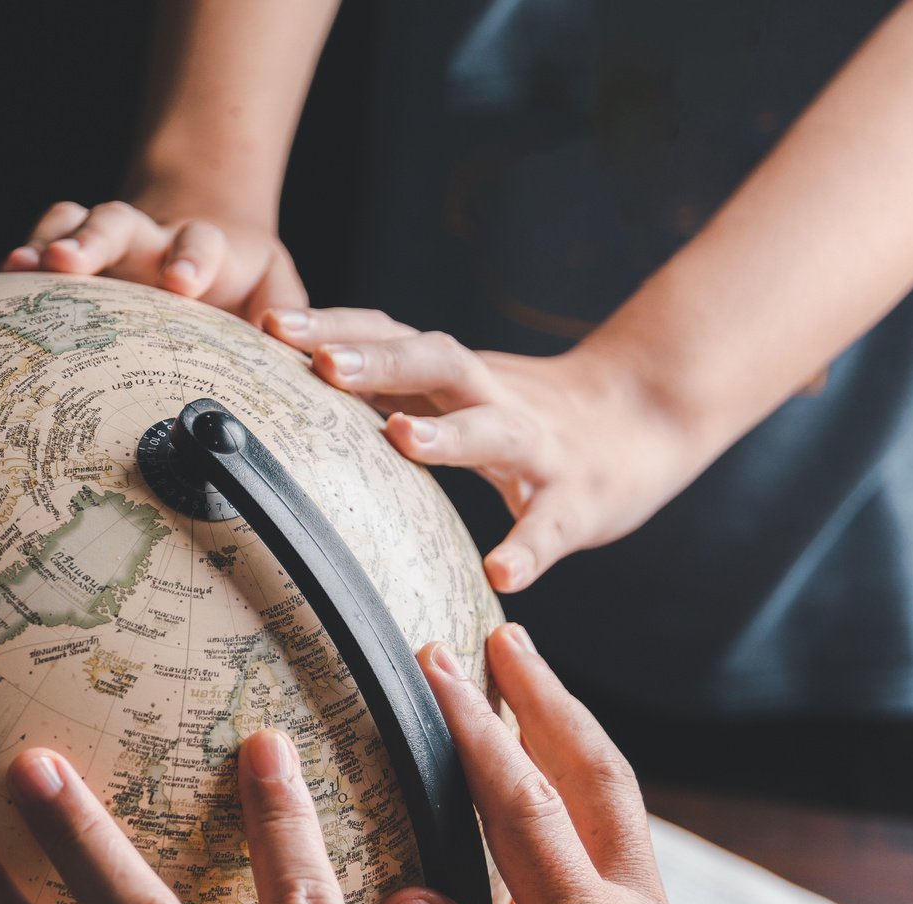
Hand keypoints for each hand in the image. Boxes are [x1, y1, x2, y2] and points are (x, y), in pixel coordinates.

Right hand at [3, 199, 305, 321]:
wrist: (202, 250)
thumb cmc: (242, 291)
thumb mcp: (277, 301)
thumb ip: (289, 324)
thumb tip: (304, 360)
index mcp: (204, 250)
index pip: (198, 245)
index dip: (190, 259)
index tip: (183, 282)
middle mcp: (149, 238)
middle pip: (119, 223)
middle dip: (95, 241)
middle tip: (70, 263)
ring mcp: (107, 244)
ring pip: (74, 224)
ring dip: (49, 244)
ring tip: (23, 267)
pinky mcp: (74, 254)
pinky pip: (44, 240)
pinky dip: (24, 256)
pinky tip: (2, 276)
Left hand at [260, 308, 711, 591]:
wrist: (643, 423)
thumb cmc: (523, 416)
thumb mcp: (454, 392)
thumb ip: (388, 388)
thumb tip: (290, 384)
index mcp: (454, 376)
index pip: (388, 335)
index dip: (333, 325)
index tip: (269, 322)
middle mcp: (493, 397)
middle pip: (435, 361)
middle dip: (378, 359)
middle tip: (321, 361)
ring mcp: (538, 446)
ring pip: (492, 429)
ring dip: (448, 434)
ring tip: (401, 441)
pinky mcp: (576, 500)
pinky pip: (550, 525)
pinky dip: (528, 547)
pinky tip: (502, 572)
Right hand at [379, 626, 842, 903]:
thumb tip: (406, 903)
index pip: (520, 805)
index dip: (475, 729)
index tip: (437, 663)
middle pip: (589, 773)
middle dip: (541, 696)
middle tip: (502, 634)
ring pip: (610, 803)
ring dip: (566, 735)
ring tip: (526, 692)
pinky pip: (612, 849)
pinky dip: (578, 799)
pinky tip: (555, 813)